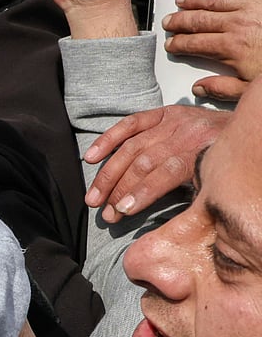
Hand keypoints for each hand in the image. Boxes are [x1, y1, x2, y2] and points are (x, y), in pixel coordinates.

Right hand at [83, 104, 226, 221]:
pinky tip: (91, 156)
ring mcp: (172, 122)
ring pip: (131, 148)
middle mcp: (185, 133)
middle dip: (119, 190)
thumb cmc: (234, 163)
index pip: (165, 173)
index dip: (141, 193)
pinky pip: (130, 124)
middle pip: (142, 163)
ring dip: (108, 175)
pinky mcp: (163, 114)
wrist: (252, 126)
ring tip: (93, 198)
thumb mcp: (222, 181)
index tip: (123, 211)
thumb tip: (176, 222)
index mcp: (203, 151)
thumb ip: (199, 194)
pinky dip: (108, 139)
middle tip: (105, 213)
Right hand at [162, 0, 261, 100]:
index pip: (195, 44)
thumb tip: (201, 88)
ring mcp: (252, 5)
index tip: (172, 44)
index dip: (179, 44)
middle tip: (170, 21)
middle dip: (180, 21)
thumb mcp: (251, 88)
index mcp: (232, 48)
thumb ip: (223, 89)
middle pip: (199, 19)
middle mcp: (238, 24)